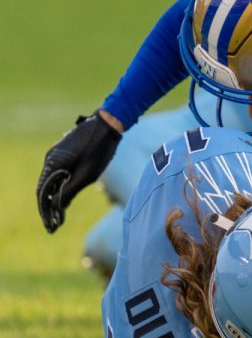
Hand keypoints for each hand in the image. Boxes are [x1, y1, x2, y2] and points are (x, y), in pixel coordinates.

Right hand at [37, 111, 121, 232]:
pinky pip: (58, 174)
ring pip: (51, 181)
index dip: (46, 211)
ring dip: (54, 198)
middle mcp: (50, 159)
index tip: (50, 226)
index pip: (43, 193)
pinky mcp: (65, 153)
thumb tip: (59, 208)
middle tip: (54, 226)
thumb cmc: (99, 149)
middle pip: (45, 188)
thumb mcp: (87, 174)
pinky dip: (60, 187)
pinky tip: (65, 198)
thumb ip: (70, 191)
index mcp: (53, 163)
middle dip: (49, 207)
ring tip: (59, 217)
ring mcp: (57, 155)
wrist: (108, 125)